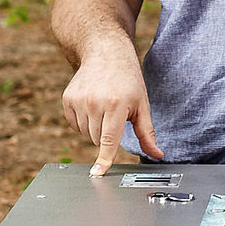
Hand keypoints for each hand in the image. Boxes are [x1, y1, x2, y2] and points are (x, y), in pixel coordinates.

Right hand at [60, 46, 161, 175]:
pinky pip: (75, 124)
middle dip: (107, 134)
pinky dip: (84, 121)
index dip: (105, 159)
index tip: (98, 173)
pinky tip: (92, 105)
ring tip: (105, 107)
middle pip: (97, 140)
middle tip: (115, 115)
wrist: (105, 52)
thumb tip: (157, 154)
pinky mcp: (67, 99)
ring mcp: (78, 100)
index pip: (109, 140)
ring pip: (86, 134)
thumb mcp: (142, 104)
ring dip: (96, 128)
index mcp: (115, 104)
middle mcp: (94, 102)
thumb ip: (147, 133)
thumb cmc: (128, 79)